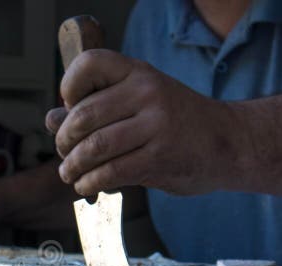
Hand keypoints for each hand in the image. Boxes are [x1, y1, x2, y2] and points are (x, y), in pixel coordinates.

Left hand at [46, 50, 234, 196]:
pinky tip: (87, 186)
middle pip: (84, 115)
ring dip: (73, 166)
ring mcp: (156, 125)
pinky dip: (90, 182)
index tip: (69, 108)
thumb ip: (97, 108)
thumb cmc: (175, 123)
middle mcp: (147, 92)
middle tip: (64, 154)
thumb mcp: (140, 103)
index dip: (69, 87)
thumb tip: (51, 120)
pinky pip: (111, 172)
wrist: (230, 142)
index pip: (89, 64)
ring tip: (69, 174)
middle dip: (64, 141)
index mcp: (139, 73)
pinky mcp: (161, 157)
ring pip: (94, 147)